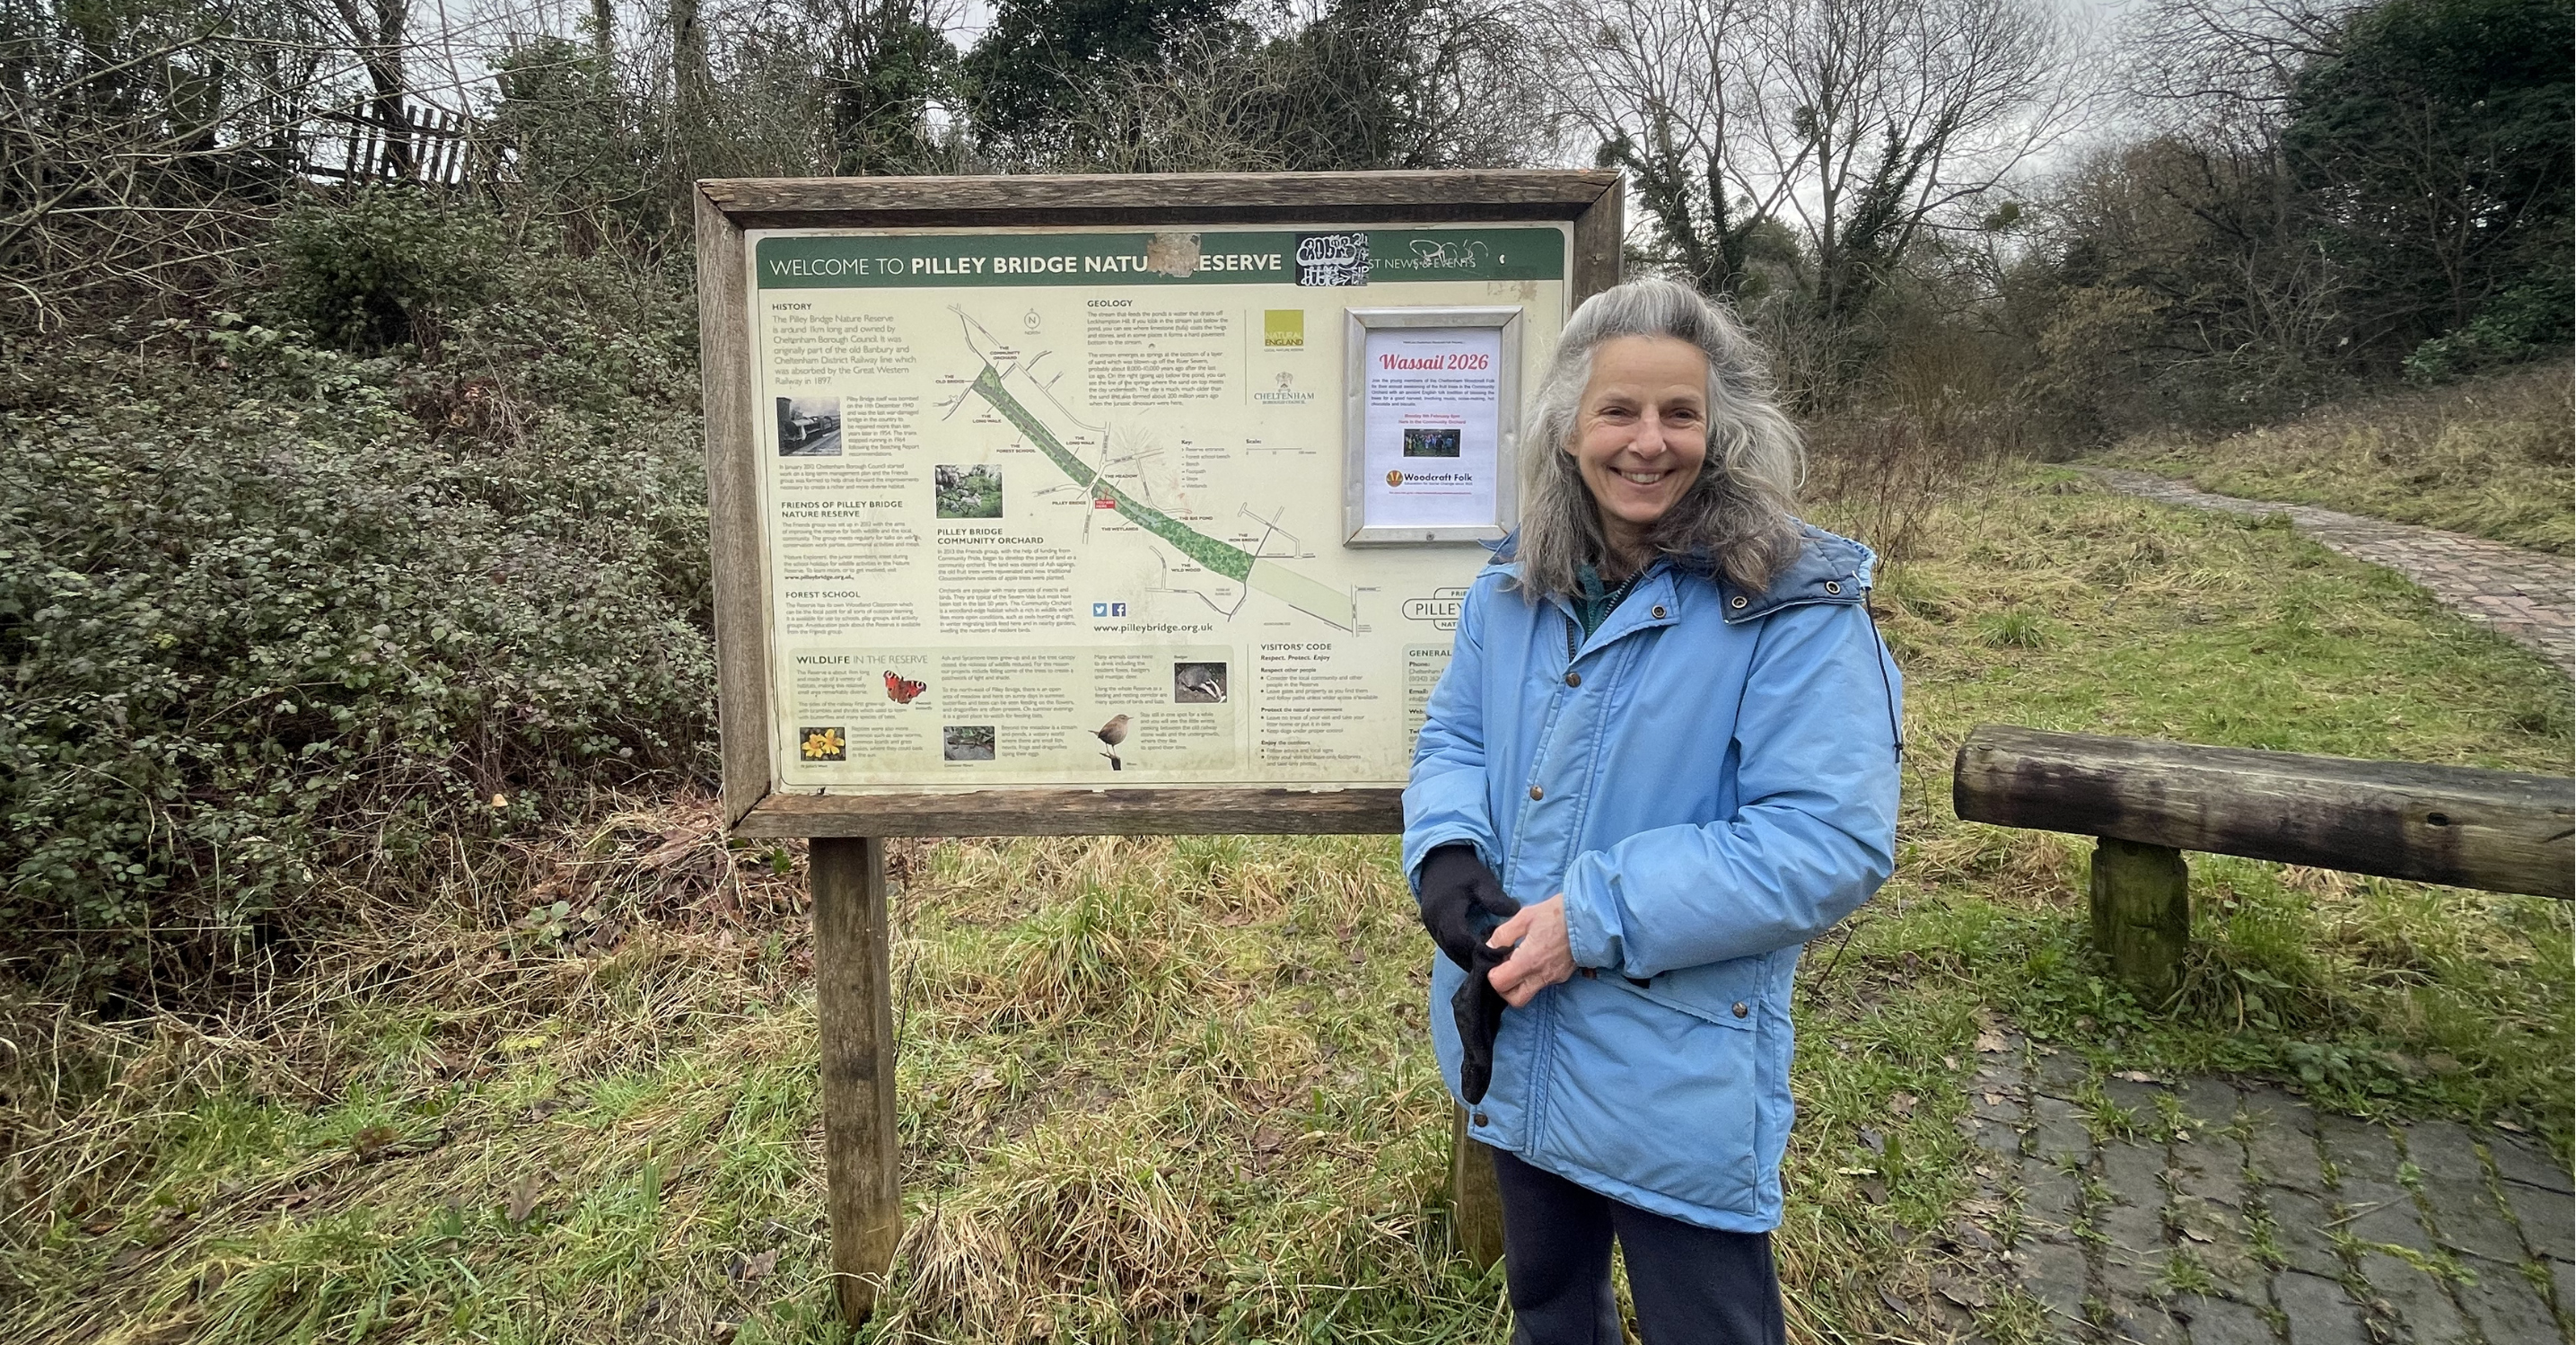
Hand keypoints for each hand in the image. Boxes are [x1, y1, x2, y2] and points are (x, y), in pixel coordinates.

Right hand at [1415, 845, 1519, 969]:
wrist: (1438, 858)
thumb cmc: (1463, 870)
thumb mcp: (1482, 880)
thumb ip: (1496, 899)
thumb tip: (1515, 913)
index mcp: (1446, 910)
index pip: (1461, 940)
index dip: (1479, 951)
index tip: (1498, 956)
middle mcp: (1434, 920)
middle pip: (1453, 950)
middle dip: (1473, 960)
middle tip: (1495, 967)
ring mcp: (1430, 924)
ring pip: (1448, 950)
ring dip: (1465, 958)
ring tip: (1486, 964)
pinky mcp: (1431, 924)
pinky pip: (1445, 944)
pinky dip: (1459, 951)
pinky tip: (1474, 952)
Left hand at [1486, 895, 1575, 1007]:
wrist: (1589, 917)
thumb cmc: (1556, 914)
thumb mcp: (1525, 917)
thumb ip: (1503, 934)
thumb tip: (1489, 948)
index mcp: (1529, 961)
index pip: (1500, 984)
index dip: (1492, 974)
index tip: (1496, 960)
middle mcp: (1541, 976)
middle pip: (1515, 1000)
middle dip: (1504, 988)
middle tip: (1503, 968)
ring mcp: (1554, 978)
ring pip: (1529, 994)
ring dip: (1518, 984)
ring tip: (1518, 960)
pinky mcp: (1562, 976)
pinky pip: (1541, 984)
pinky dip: (1532, 977)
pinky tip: (1533, 958)